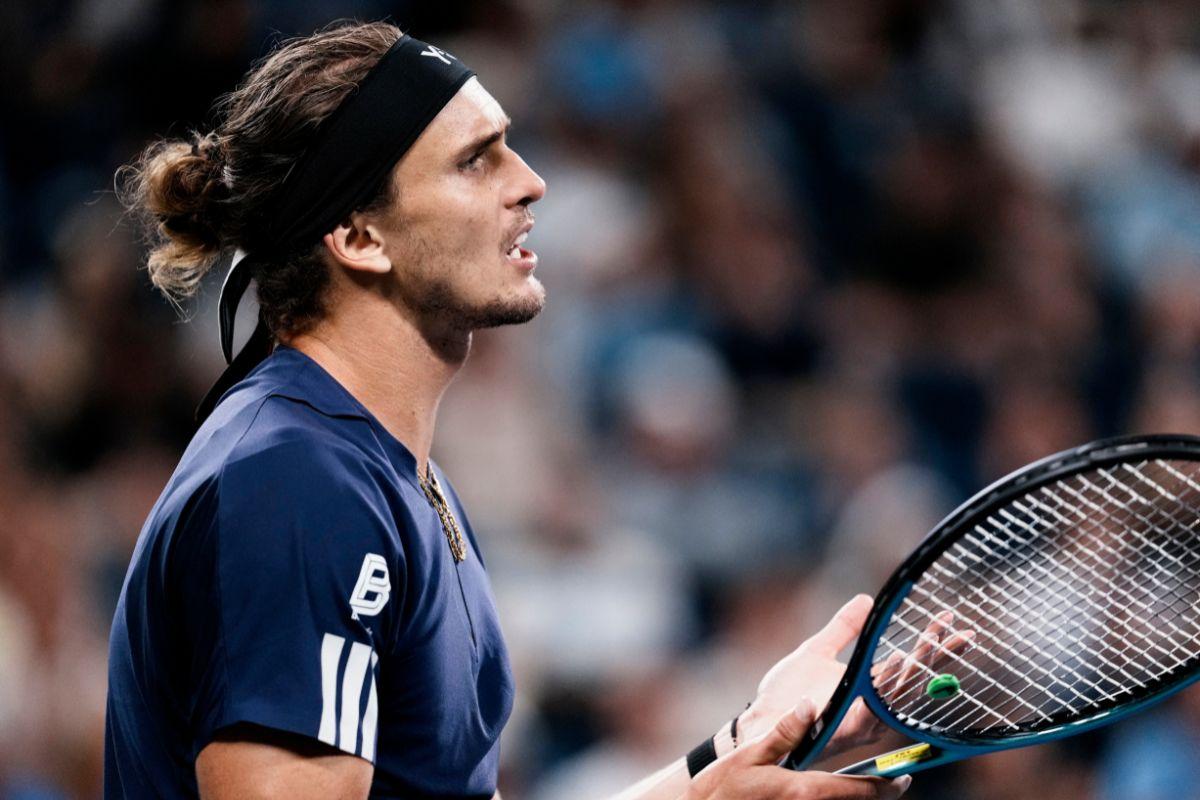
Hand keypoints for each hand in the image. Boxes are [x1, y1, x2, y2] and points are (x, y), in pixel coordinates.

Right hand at [686, 700, 910, 799]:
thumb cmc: (720, 791)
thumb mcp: (749, 756)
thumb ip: (783, 733)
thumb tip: (809, 704)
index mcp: (805, 790)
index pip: (861, 791)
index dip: (888, 785)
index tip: (905, 777)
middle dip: (875, 793)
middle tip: (892, 779)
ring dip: (855, 797)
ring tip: (866, 785)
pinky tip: (830, 791)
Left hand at [740, 595, 971, 758]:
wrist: (761, 720)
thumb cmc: (786, 693)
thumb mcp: (817, 650)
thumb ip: (843, 627)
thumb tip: (865, 599)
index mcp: (869, 689)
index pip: (908, 664)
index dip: (929, 642)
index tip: (946, 617)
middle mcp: (873, 707)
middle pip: (914, 677)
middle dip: (937, 652)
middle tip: (958, 627)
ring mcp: (864, 719)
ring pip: (899, 690)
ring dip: (918, 665)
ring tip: (933, 638)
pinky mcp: (848, 727)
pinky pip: (875, 707)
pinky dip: (887, 686)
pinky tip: (898, 662)